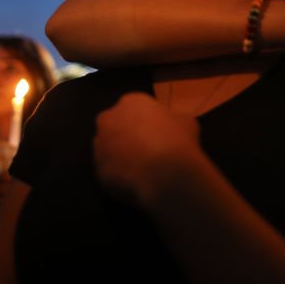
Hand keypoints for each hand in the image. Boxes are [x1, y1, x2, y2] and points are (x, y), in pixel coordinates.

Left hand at [92, 92, 202, 207]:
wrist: (165, 174)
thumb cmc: (178, 141)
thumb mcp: (186, 122)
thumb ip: (172, 120)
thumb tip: (172, 126)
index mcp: (130, 102)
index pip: (134, 108)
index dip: (145, 121)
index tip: (156, 132)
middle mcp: (108, 120)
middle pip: (114, 125)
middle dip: (125, 135)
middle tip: (145, 149)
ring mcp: (100, 146)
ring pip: (108, 149)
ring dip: (119, 155)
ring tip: (141, 168)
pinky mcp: (98, 170)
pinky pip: (108, 171)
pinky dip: (118, 175)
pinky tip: (135, 181)